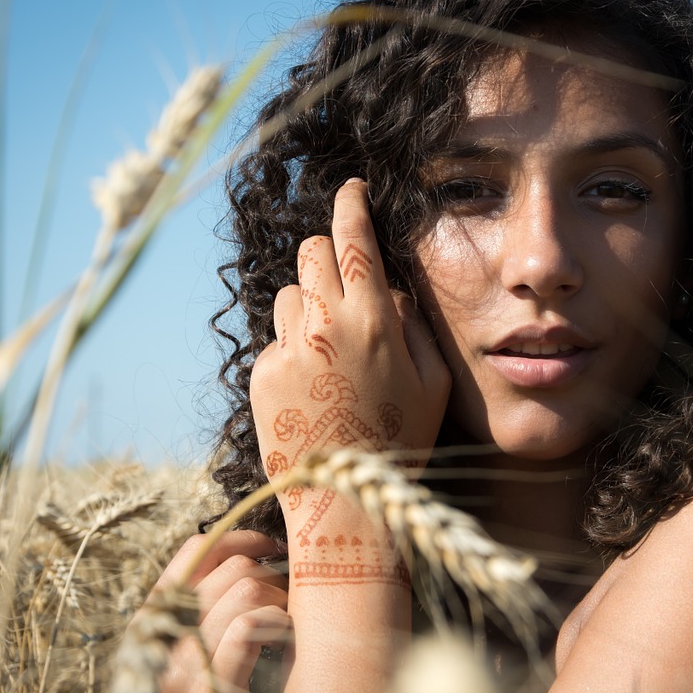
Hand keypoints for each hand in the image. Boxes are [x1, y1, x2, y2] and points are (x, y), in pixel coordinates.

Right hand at [146, 530, 289, 692]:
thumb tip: (249, 562)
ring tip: (287, 627)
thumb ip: (207, 614)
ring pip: (243, 590)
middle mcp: (157, 639)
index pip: (192, 551)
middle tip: (289, 603)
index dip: (239, 538)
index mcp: (152, 624)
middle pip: (229, 567)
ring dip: (280, 601)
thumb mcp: (195, 658)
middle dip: (272, 576)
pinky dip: (277, 624)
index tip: (272, 547)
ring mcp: (178, 668)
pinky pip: (247, 627)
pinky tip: (287, 641)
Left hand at [249, 177, 448, 572]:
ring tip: (334, 352)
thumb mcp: (431, 382)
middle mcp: (322, 325)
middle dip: (329, 254)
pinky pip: (277, 340)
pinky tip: (316, 388)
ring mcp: (286, 349)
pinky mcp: (261, 374)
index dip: (350, 204)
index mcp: (371, 320)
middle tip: (347, 280)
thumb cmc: (401, 442)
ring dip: (309, 304)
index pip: (353, 238)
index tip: (350, 188)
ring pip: (289, 294)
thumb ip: (412, 323)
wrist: (345, 504)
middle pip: (311, 252)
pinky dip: (295, 350)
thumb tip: (388, 289)